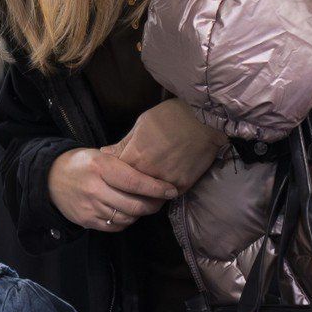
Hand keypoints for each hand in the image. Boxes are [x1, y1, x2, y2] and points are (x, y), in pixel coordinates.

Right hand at [48, 147, 177, 232]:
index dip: (156, 189)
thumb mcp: (100, 154)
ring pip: (127, 218)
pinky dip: (127, 221)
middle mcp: (94, 188)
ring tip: (146, 205)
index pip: (135, 182)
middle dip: (153, 205)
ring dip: (141, 214)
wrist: (50, 179)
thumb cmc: (81, 163)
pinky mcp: (87, 221)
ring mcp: (90, 207)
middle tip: (162, 200)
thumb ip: (124, 163)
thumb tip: (155, 174)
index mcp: (100, 167)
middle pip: (134, 205)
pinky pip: (115, 226)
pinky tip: (129, 212)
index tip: (171, 190)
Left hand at [108, 98, 223, 196]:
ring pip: (149, 196)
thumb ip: (124, 142)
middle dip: (128, 187)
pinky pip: (167, 195)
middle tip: (131, 182)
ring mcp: (165, 182)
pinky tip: (162, 186)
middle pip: (131, 189)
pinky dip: (163, 193)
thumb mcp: (142, 123)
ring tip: (146, 187)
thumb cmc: (172, 115)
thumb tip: (106, 153)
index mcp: (134, 157)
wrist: (206, 119)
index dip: (116, 174)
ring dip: (146, 193)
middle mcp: (147, 174)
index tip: (118, 172)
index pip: (116, 175)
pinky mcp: (182, 186)